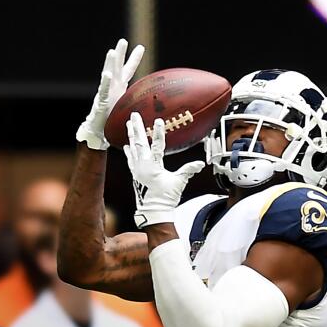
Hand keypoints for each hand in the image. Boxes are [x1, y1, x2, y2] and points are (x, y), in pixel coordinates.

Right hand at [76, 38, 143, 150]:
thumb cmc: (114, 120)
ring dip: (110, 63)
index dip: (134, 59)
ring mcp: (106, 93)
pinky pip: (104, 90)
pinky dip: (106, 82)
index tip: (140, 47)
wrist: (100, 132)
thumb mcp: (130, 108)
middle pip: (118, 67)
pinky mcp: (102, 101)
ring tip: (112, 51)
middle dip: (121, 54)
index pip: (128, 70)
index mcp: (120, 88)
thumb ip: (139, 103)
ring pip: (108, 75)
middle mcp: (113, 87)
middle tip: (123, 41)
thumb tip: (157, 104)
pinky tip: (107, 74)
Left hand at [123, 114, 203, 228]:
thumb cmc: (165, 198)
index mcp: (153, 166)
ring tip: (129, 124)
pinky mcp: (135, 174)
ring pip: (133, 148)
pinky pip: (130, 159)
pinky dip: (128, 151)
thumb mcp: (178, 183)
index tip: (158, 121)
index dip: (159, 133)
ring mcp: (137, 169)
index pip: (157, 145)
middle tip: (134, 115)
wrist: (153, 212)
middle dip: (137, 127)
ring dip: (131, 135)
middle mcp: (142, 165)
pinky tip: (126, 145)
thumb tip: (199, 164)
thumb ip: (188, 171)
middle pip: (140, 142)